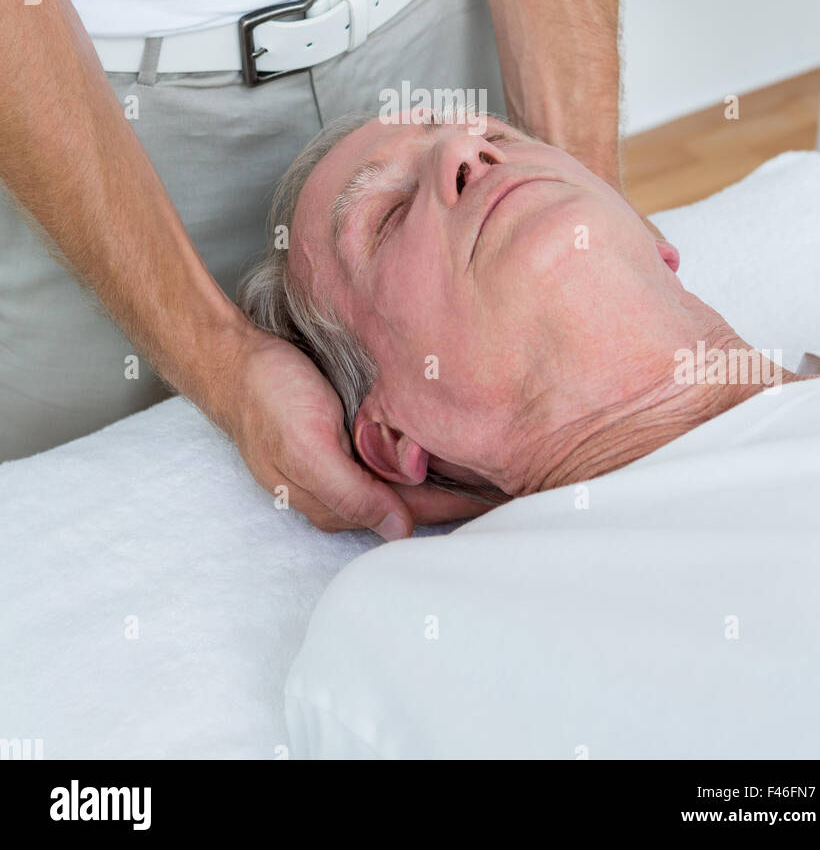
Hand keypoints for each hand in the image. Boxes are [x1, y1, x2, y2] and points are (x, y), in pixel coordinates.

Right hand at [210, 326, 488, 538]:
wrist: (233, 360)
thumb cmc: (265, 400)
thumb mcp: (304, 447)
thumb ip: (348, 493)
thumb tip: (397, 529)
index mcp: (338, 501)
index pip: (414, 513)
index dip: (460, 506)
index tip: (504, 497)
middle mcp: (347, 487)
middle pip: (418, 499)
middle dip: (463, 494)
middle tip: (516, 482)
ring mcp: (347, 461)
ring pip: (409, 476)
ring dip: (449, 471)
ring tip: (496, 463)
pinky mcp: (346, 435)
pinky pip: (395, 451)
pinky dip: (426, 448)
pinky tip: (451, 438)